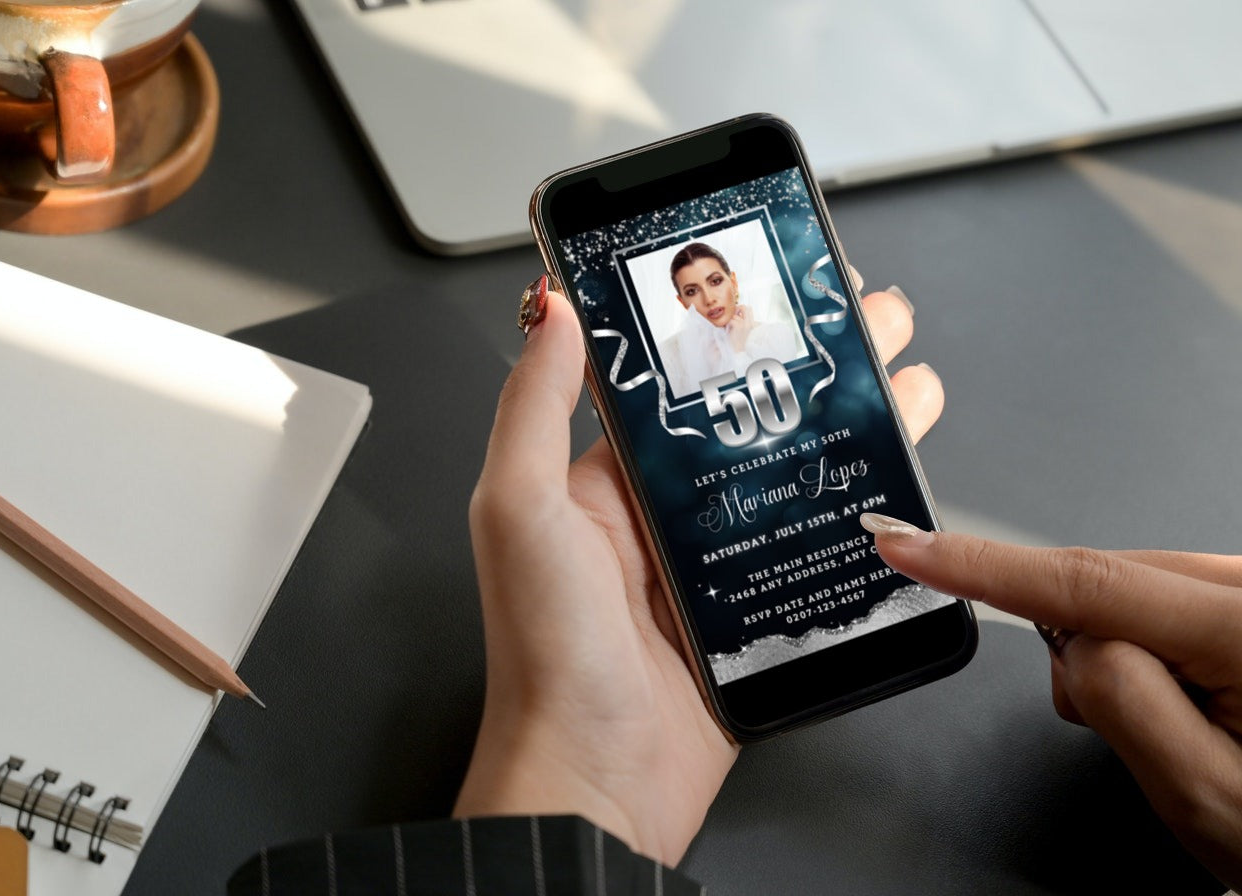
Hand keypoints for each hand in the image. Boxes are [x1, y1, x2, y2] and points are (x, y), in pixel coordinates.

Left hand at [456, 281, 939, 864]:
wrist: (597, 783)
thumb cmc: (547, 654)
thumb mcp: (520, 511)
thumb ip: (533, 407)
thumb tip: (551, 308)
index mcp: (609, 477)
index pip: (681, 380)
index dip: (732, 326)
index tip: (780, 280)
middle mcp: (665, 512)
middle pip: (756, 415)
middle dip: (817, 360)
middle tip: (871, 318)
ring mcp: (717, 560)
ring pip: (798, 470)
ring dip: (853, 420)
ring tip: (907, 379)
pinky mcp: (757, 610)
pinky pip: (815, 542)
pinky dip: (861, 506)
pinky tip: (899, 477)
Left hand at [725, 304, 755, 352]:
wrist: (738, 354)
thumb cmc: (739, 344)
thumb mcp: (743, 332)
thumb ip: (741, 323)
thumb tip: (735, 314)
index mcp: (753, 324)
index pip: (749, 309)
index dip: (741, 310)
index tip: (736, 316)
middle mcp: (750, 323)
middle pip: (744, 307)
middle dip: (736, 309)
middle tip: (731, 317)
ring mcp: (744, 324)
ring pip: (734, 315)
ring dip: (729, 320)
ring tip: (727, 328)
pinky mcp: (738, 326)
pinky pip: (730, 320)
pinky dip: (726, 324)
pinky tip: (726, 330)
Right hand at [865, 523, 1241, 890]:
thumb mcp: (1207, 799)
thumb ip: (1122, 704)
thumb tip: (1067, 639)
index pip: (1085, 581)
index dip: (981, 563)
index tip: (909, 546)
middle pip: (1110, 581)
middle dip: (1087, 645)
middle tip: (1142, 734)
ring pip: (1135, 591)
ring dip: (1127, 653)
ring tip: (1189, 729)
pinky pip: (1166, 598)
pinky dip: (1153, 645)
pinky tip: (1199, 701)